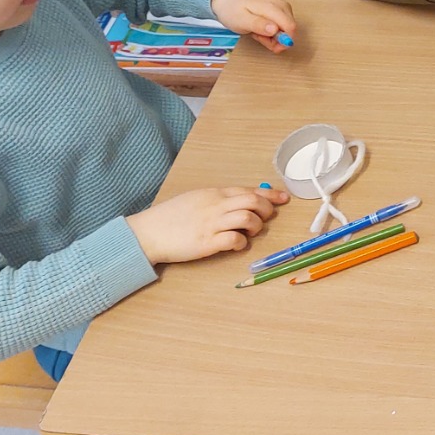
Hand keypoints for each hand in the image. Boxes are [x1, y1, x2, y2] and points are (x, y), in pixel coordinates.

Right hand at [128, 185, 288, 265]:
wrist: (149, 232)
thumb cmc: (172, 216)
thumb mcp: (196, 198)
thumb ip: (218, 198)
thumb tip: (241, 201)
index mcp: (214, 193)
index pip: (249, 190)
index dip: (270, 195)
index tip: (284, 199)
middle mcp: (216, 206)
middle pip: (253, 201)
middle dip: (266, 209)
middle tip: (266, 218)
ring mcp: (212, 224)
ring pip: (247, 218)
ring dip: (256, 226)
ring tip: (250, 233)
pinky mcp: (207, 242)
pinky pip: (234, 239)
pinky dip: (242, 242)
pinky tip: (237, 244)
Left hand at [211, 0, 296, 52]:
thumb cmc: (232, 9)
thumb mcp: (241, 20)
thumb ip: (258, 25)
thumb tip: (275, 30)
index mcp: (273, 7)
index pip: (290, 28)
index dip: (281, 42)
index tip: (268, 44)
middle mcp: (282, 5)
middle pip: (290, 31)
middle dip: (275, 40)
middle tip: (258, 36)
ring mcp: (282, 7)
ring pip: (286, 30)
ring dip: (272, 37)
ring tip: (256, 31)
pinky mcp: (281, 10)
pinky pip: (282, 27)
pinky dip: (271, 32)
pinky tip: (260, 28)